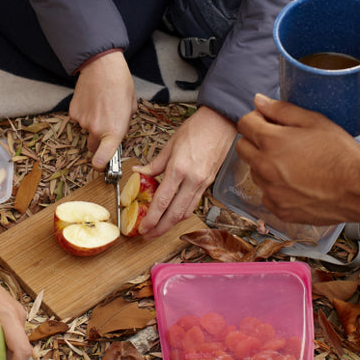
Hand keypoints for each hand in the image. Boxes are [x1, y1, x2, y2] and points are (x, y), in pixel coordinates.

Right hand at [69, 51, 135, 168]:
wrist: (101, 65)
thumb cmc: (120, 83)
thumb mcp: (131, 106)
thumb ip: (125, 122)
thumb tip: (119, 127)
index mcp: (114, 131)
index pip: (103, 159)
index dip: (101, 166)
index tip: (101, 166)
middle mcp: (97, 130)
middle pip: (94, 147)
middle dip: (99, 142)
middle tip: (105, 126)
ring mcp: (83, 122)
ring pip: (86, 131)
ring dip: (92, 124)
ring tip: (100, 105)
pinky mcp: (73, 113)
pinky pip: (79, 120)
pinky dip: (84, 114)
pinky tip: (91, 101)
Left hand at [134, 106, 235, 237]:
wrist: (221, 123)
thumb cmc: (196, 129)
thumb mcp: (170, 144)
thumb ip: (154, 164)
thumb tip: (138, 173)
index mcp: (179, 168)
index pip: (163, 200)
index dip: (152, 218)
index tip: (143, 227)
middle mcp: (193, 179)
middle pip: (175, 213)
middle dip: (160, 229)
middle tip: (148, 236)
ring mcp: (203, 183)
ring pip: (186, 212)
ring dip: (172, 224)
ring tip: (158, 229)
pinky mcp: (209, 183)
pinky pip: (194, 203)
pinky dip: (183, 212)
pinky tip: (173, 214)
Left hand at [237, 93, 359, 245]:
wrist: (359, 191)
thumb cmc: (340, 154)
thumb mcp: (315, 121)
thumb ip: (282, 110)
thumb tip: (259, 101)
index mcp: (271, 142)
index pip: (244, 124)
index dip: (256, 119)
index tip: (269, 122)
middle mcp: (264, 167)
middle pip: (243, 148)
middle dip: (256, 140)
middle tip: (279, 141)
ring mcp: (270, 191)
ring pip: (255, 171)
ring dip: (265, 164)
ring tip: (293, 163)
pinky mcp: (278, 209)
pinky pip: (267, 193)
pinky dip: (276, 187)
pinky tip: (296, 183)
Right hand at [300, 0, 359, 61]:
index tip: (315, 2)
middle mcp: (334, 14)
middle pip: (307, 17)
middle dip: (308, 20)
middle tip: (323, 20)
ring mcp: (338, 35)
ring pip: (313, 38)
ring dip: (314, 39)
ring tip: (325, 37)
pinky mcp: (343, 55)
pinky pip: (324, 57)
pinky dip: (322, 56)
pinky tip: (326, 53)